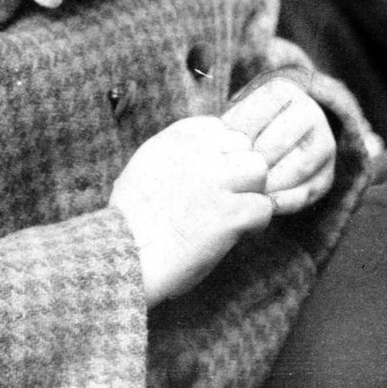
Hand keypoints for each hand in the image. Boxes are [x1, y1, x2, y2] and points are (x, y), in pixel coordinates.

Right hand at [109, 116, 270, 307]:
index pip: (221, 129)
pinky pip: (264, 207)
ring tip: (233, 212)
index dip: (221, 154)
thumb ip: (180, 153)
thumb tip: (209, 151)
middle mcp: (199, 153)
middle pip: (243, 146)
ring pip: (258, 169)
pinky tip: (237, 234)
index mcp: (177, 139)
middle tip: (225, 197)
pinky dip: (255, 223)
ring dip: (251, 191)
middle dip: (239, 171)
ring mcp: (216, 180)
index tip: (211, 177)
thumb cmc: (131, 221)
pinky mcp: (230, 213)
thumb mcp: (147, 166)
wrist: (122, 258)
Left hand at [222, 77, 335, 215]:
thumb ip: (225, 131)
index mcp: (283, 90)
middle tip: (233, 181)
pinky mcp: (328, 172)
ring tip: (249, 193)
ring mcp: (324, 140)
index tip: (221, 156)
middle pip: (278, 142)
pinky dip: (286, 201)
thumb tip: (215, 153)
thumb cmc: (245, 131)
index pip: (255, 117)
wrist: (277, 138)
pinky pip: (309, 189)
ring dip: (271, 184)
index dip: (236, 142)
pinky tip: (266, 205)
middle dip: (253, 166)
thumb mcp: (234, 120)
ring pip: (299, 166)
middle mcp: (310, 110)